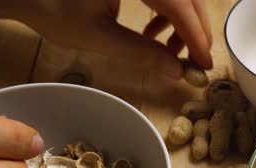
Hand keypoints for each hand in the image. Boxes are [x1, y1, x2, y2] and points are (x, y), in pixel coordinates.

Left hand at [0, 0, 212, 78]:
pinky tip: (153, 32)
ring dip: (183, 22)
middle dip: (195, 29)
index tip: (203, 64)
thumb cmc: (52, 9)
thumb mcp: (98, 36)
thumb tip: (178, 72)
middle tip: (194, 61)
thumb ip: (141, 53)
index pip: (179, 3)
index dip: (196, 36)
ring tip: (167, 50)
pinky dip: (168, 12)